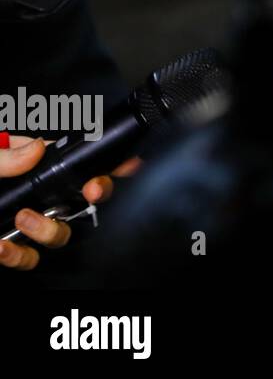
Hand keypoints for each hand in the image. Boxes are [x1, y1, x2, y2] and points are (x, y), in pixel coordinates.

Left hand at [0, 135, 139, 270]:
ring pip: (60, 230)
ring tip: (27, 221)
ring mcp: (17, 221)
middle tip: (91, 191)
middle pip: (81, 195)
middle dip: (95, 193)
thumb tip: (36, 149)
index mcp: (25, 161)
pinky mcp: (4, 246)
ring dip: (52, 228)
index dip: (106, 161)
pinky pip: (27, 256)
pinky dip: (18, 254)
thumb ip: (1, 153)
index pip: (74, 157)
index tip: (127, 163)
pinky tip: (0, 246)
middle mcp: (29, 190)